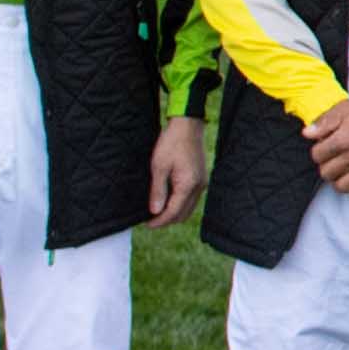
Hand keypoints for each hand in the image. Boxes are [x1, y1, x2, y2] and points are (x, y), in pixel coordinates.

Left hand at [143, 115, 208, 231]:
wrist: (187, 125)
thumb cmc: (172, 142)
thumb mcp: (159, 166)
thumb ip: (158, 191)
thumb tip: (155, 211)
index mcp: (188, 185)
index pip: (173, 212)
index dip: (160, 221)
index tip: (147, 224)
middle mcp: (198, 187)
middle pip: (183, 214)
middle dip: (167, 220)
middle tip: (150, 220)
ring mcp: (202, 183)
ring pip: (189, 208)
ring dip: (174, 213)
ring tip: (157, 211)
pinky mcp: (200, 178)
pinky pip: (191, 199)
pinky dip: (180, 204)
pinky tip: (168, 199)